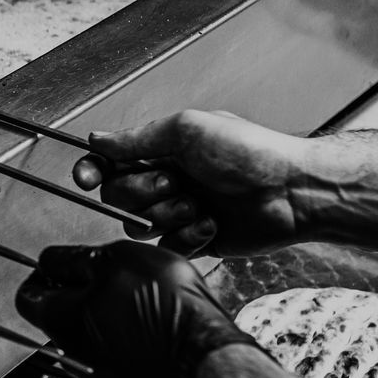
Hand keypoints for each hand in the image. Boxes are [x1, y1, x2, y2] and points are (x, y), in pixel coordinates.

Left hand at [14, 240, 258, 377]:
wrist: (209, 362)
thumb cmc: (164, 304)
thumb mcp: (119, 259)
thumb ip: (78, 260)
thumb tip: (50, 263)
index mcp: (60, 320)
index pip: (28, 296)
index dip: (45, 275)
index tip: (66, 265)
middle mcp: (71, 356)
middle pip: (61, 319)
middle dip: (80, 295)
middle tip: (113, 280)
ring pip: (92, 341)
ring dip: (107, 320)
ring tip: (142, 304)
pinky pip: (119, 363)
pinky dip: (130, 345)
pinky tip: (157, 332)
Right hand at [74, 110, 314, 255]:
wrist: (292, 192)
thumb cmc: (251, 152)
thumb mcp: (187, 130)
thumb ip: (137, 138)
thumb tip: (97, 140)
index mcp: (163, 148)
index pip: (109, 160)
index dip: (92, 169)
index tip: (85, 177)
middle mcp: (167, 179)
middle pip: (117, 195)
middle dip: (143, 191)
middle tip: (176, 181)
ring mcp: (179, 211)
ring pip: (139, 225)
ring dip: (167, 215)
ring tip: (200, 205)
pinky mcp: (194, 240)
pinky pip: (167, 247)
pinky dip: (188, 236)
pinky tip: (212, 224)